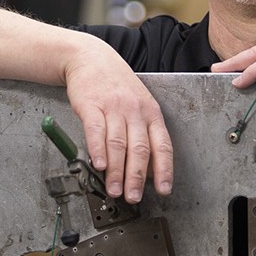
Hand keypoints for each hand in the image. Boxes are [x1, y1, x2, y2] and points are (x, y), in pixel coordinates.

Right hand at [65, 55, 173, 203]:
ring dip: (116, 171)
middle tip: (133, 197)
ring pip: (118, 144)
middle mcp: (135, 110)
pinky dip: (98, 150)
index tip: (163, 189)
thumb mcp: (139, 105)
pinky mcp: (91, 105)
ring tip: (114, 189)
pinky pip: (96, 130)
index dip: (164, 169)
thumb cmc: (117, 86)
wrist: (92, 59)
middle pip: (140, 148)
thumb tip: (148, 169)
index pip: (162, 145)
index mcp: (151, 112)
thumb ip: (144, 134)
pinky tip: (98, 164)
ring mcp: (114, 107)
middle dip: (137, 177)